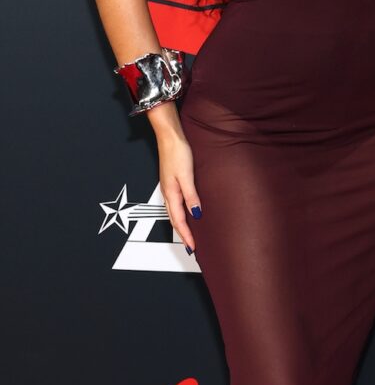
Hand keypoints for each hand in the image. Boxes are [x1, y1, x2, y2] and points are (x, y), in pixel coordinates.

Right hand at [156, 128, 201, 252]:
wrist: (169, 136)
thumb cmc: (178, 152)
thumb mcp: (187, 175)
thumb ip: (191, 196)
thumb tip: (196, 214)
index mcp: (171, 193)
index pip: (179, 220)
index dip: (186, 235)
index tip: (193, 248)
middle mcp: (167, 193)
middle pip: (174, 220)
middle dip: (182, 234)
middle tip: (190, 247)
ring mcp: (168, 188)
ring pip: (173, 213)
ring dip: (180, 226)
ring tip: (188, 236)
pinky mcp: (171, 182)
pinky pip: (174, 204)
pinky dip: (179, 214)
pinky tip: (186, 213)